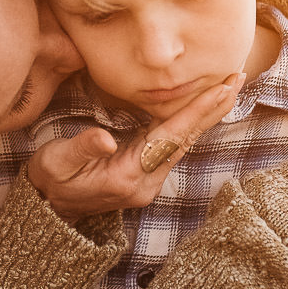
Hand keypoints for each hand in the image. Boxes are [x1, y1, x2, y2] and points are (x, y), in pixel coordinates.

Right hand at [28, 73, 243, 220]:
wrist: (50, 210)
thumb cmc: (50, 181)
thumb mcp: (56, 162)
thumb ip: (82, 148)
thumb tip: (104, 138)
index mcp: (127, 176)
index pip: (168, 138)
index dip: (195, 112)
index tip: (220, 89)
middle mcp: (146, 182)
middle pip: (185, 139)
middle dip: (212, 108)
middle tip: (237, 77)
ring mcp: (149, 180)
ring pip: (184, 141)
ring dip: (206, 114)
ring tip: (228, 86)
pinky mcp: (147, 174)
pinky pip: (175, 144)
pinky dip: (191, 122)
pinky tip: (203, 106)